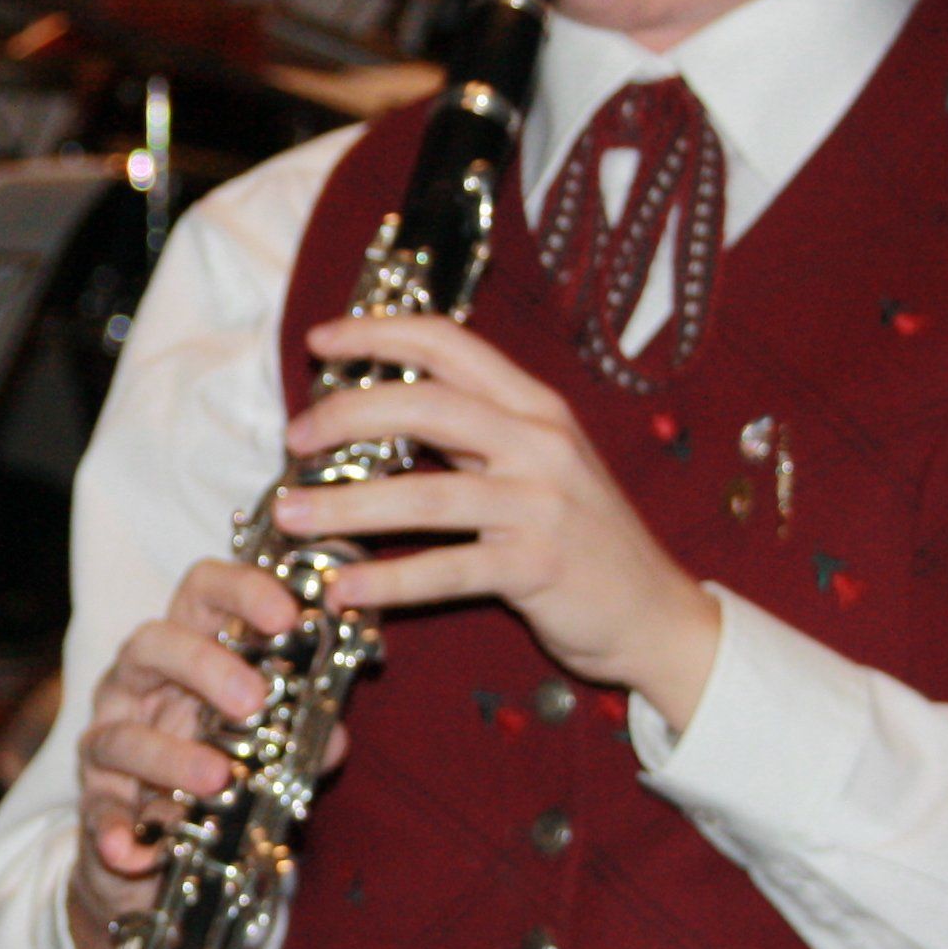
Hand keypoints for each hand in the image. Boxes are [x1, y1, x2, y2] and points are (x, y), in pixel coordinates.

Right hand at [64, 559, 310, 948]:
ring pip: (121, 732)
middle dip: (203, 664)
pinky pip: (99, 811)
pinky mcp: (96, 802)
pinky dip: (114, 829)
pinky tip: (133, 849)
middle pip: (152, 643)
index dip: (242, 590)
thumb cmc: (221, 774)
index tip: (288, 615)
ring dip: (170, 756)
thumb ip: (299, 739)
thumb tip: (332, 739)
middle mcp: (139, 686)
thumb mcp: (267, 749)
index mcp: (189, 653)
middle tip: (254, 700)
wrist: (168, 857)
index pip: (203, 592)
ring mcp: (110, 741)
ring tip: (218, 780)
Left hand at [267, 312, 721, 731]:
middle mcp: (540, 443)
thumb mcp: (539, 465)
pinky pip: (446, 569)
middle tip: (294, 437)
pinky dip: (387, 580)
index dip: (377, 334)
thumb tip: (383, 411)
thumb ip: (474, 435)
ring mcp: (542, 505)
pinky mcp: (537, 567)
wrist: (657, 613)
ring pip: (425, 494)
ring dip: (346, 506)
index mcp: (535, 406)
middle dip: (347, 415)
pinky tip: (342, 588)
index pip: (448, 345)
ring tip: (290, 516)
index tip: (320, 341)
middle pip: (426, 406)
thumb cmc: (584, 537)